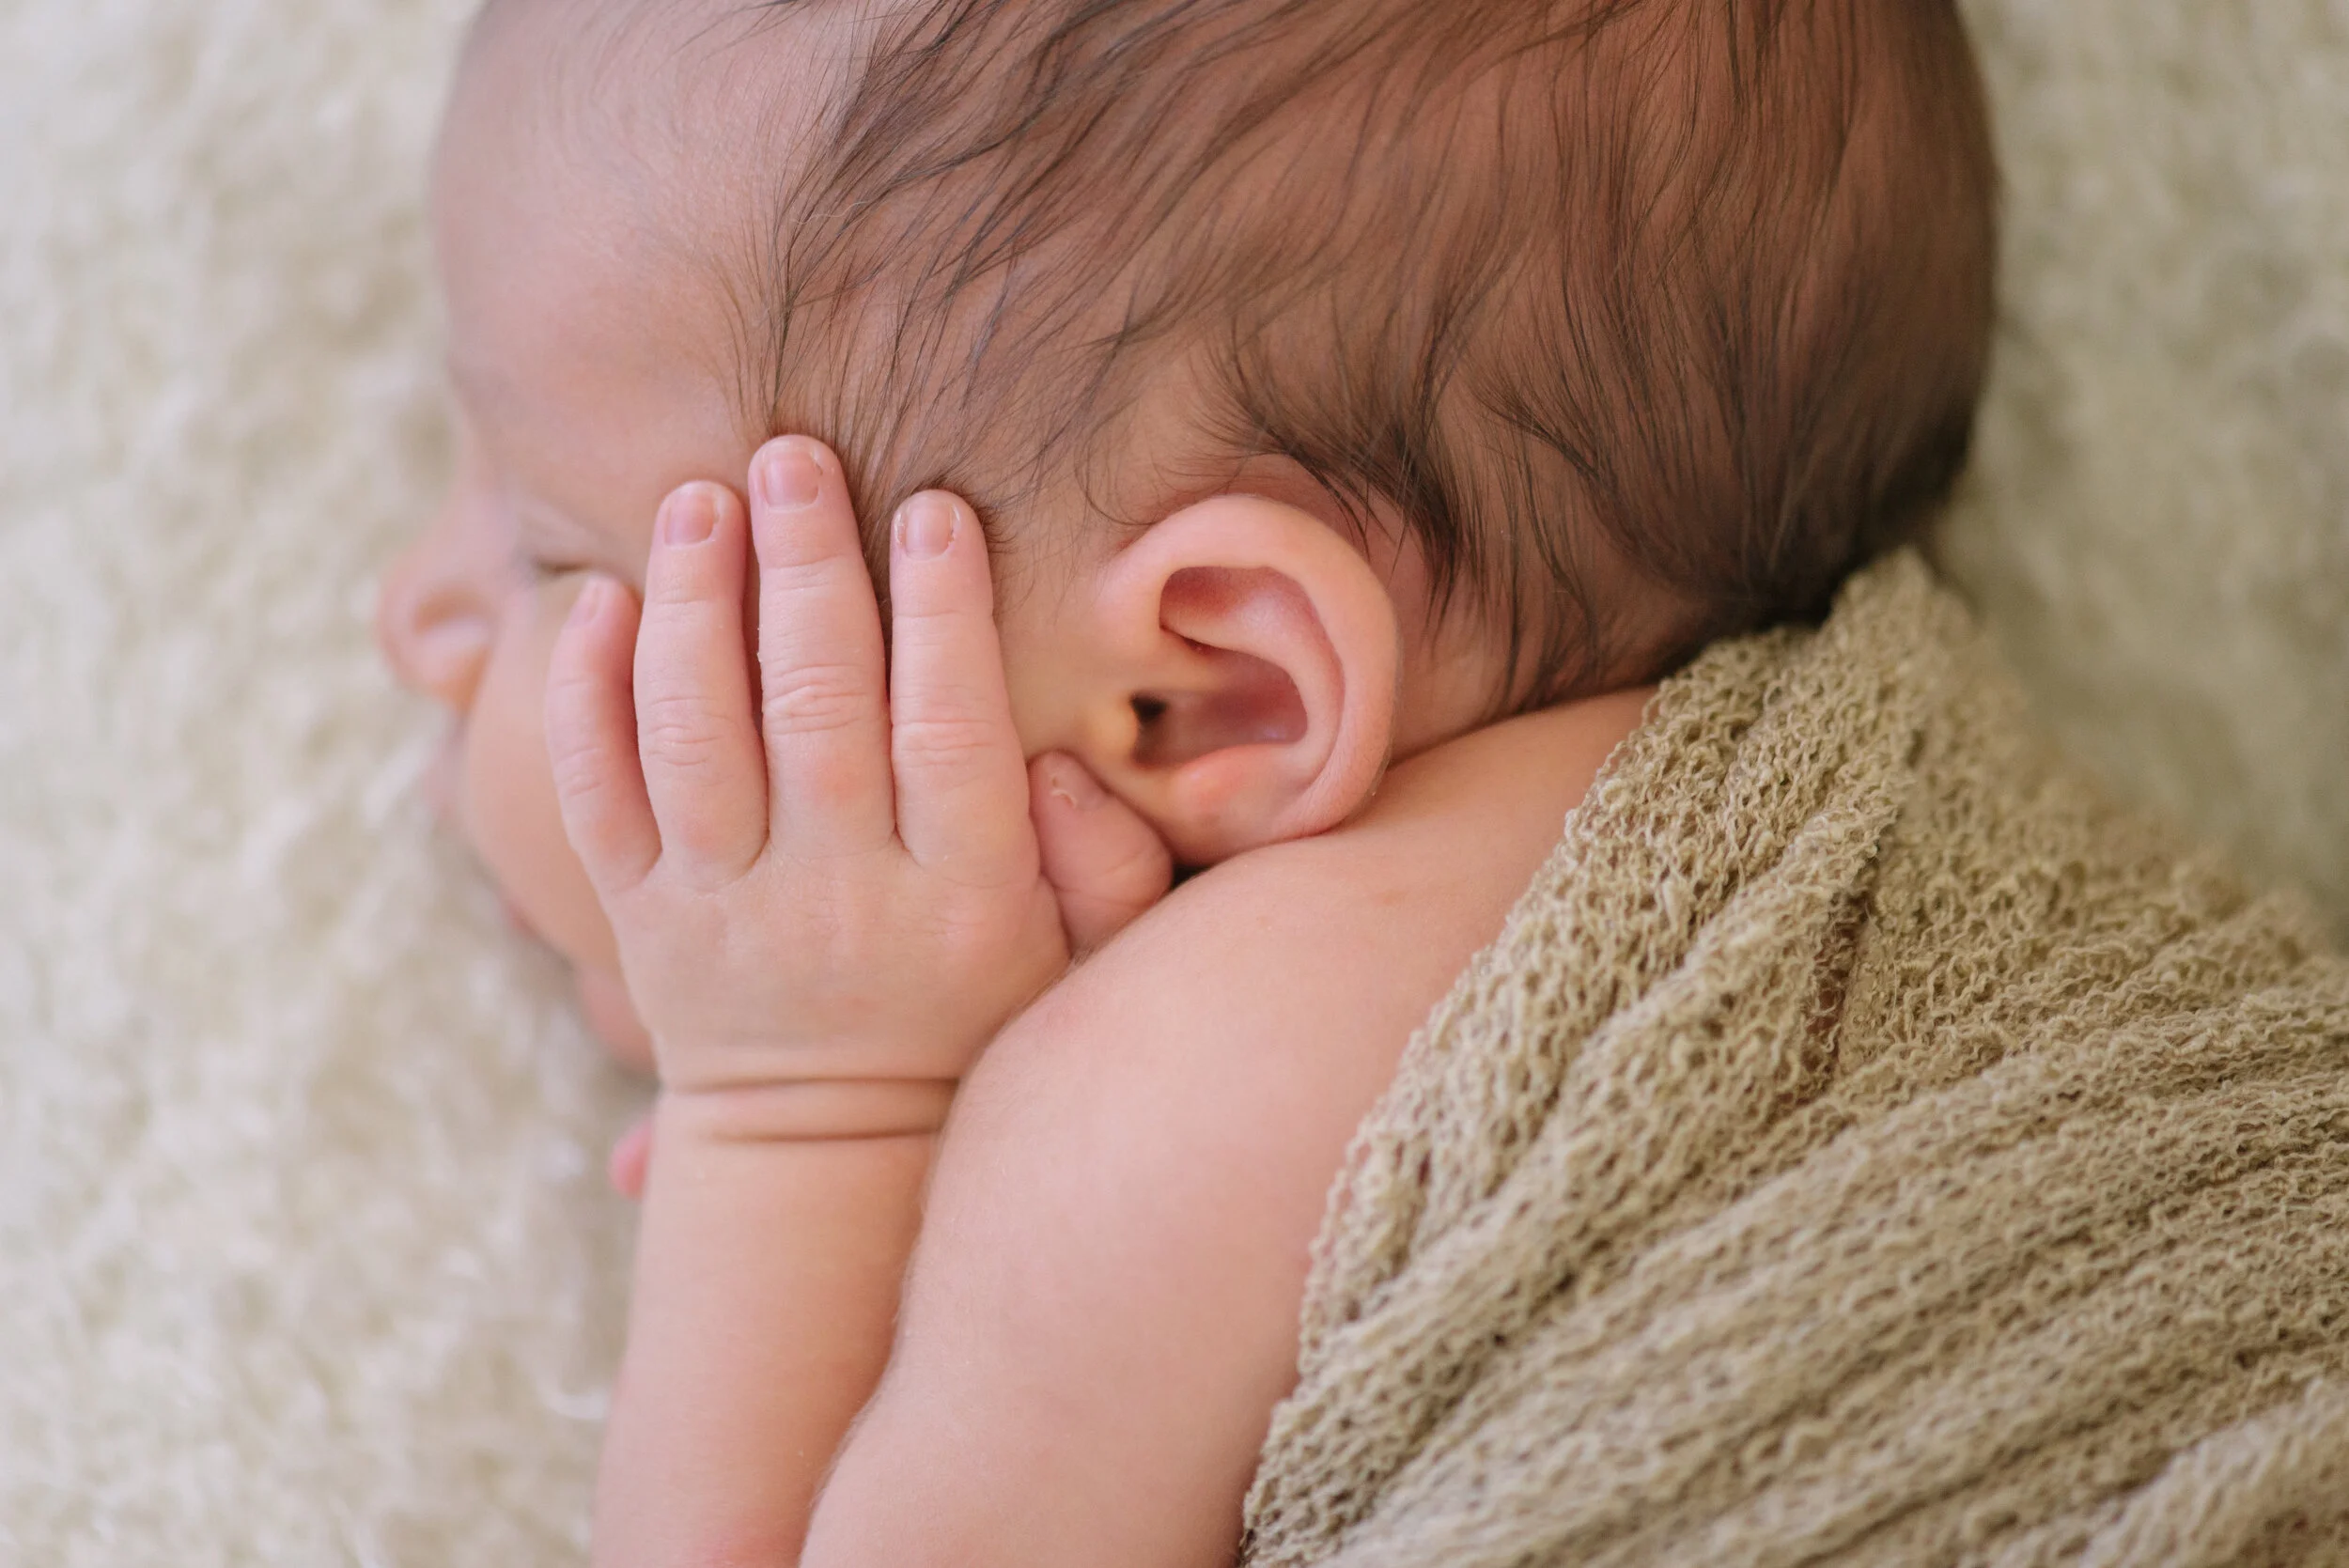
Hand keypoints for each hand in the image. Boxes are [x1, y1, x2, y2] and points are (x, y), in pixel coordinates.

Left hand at [546, 436, 1167, 1139]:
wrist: (829, 1153)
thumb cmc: (978, 1025)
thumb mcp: (1082, 972)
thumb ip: (1110, 868)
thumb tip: (1069, 758)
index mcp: (961, 904)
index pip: (951, 732)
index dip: (943, 612)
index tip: (933, 508)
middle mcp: (837, 904)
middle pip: (815, 710)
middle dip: (804, 569)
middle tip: (793, 455)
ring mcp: (722, 914)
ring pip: (694, 739)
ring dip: (694, 606)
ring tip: (700, 499)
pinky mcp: (637, 921)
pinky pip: (594, 799)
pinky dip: (582, 698)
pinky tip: (598, 603)